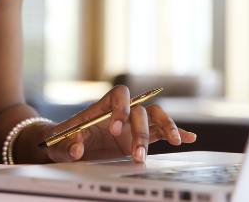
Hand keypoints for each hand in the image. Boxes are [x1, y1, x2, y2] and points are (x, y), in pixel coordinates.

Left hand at [45, 85, 196, 162]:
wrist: (67, 145)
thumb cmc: (63, 138)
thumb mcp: (59, 142)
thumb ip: (67, 144)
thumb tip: (77, 148)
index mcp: (103, 106)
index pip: (119, 95)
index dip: (121, 108)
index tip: (115, 129)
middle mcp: (121, 112)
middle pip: (140, 111)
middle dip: (141, 132)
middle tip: (136, 154)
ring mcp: (132, 124)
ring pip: (155, 117)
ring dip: (165, 128)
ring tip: (174, 142)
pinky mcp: (139, 138)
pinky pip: (160, 132)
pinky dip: (176, 133)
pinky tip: (189, 138)